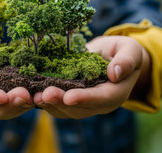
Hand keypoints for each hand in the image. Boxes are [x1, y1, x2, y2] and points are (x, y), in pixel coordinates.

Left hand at [33, 36, 150, 118]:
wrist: (115, 56)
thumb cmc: (124, 51)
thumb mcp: (130, 51)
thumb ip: (126, 61)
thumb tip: (115, 73)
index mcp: (116, 93)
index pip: (101, 98)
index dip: (85, 98)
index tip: (69, 97)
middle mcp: (99, 103)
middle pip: (79, 108)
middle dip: (60, 102)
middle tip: (43, 95)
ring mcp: (85, 103)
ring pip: (65, 109)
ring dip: (49, 103)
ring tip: (32, 95)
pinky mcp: (72, 98)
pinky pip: (58, 103)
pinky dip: (44, 100)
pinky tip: (31, 92)